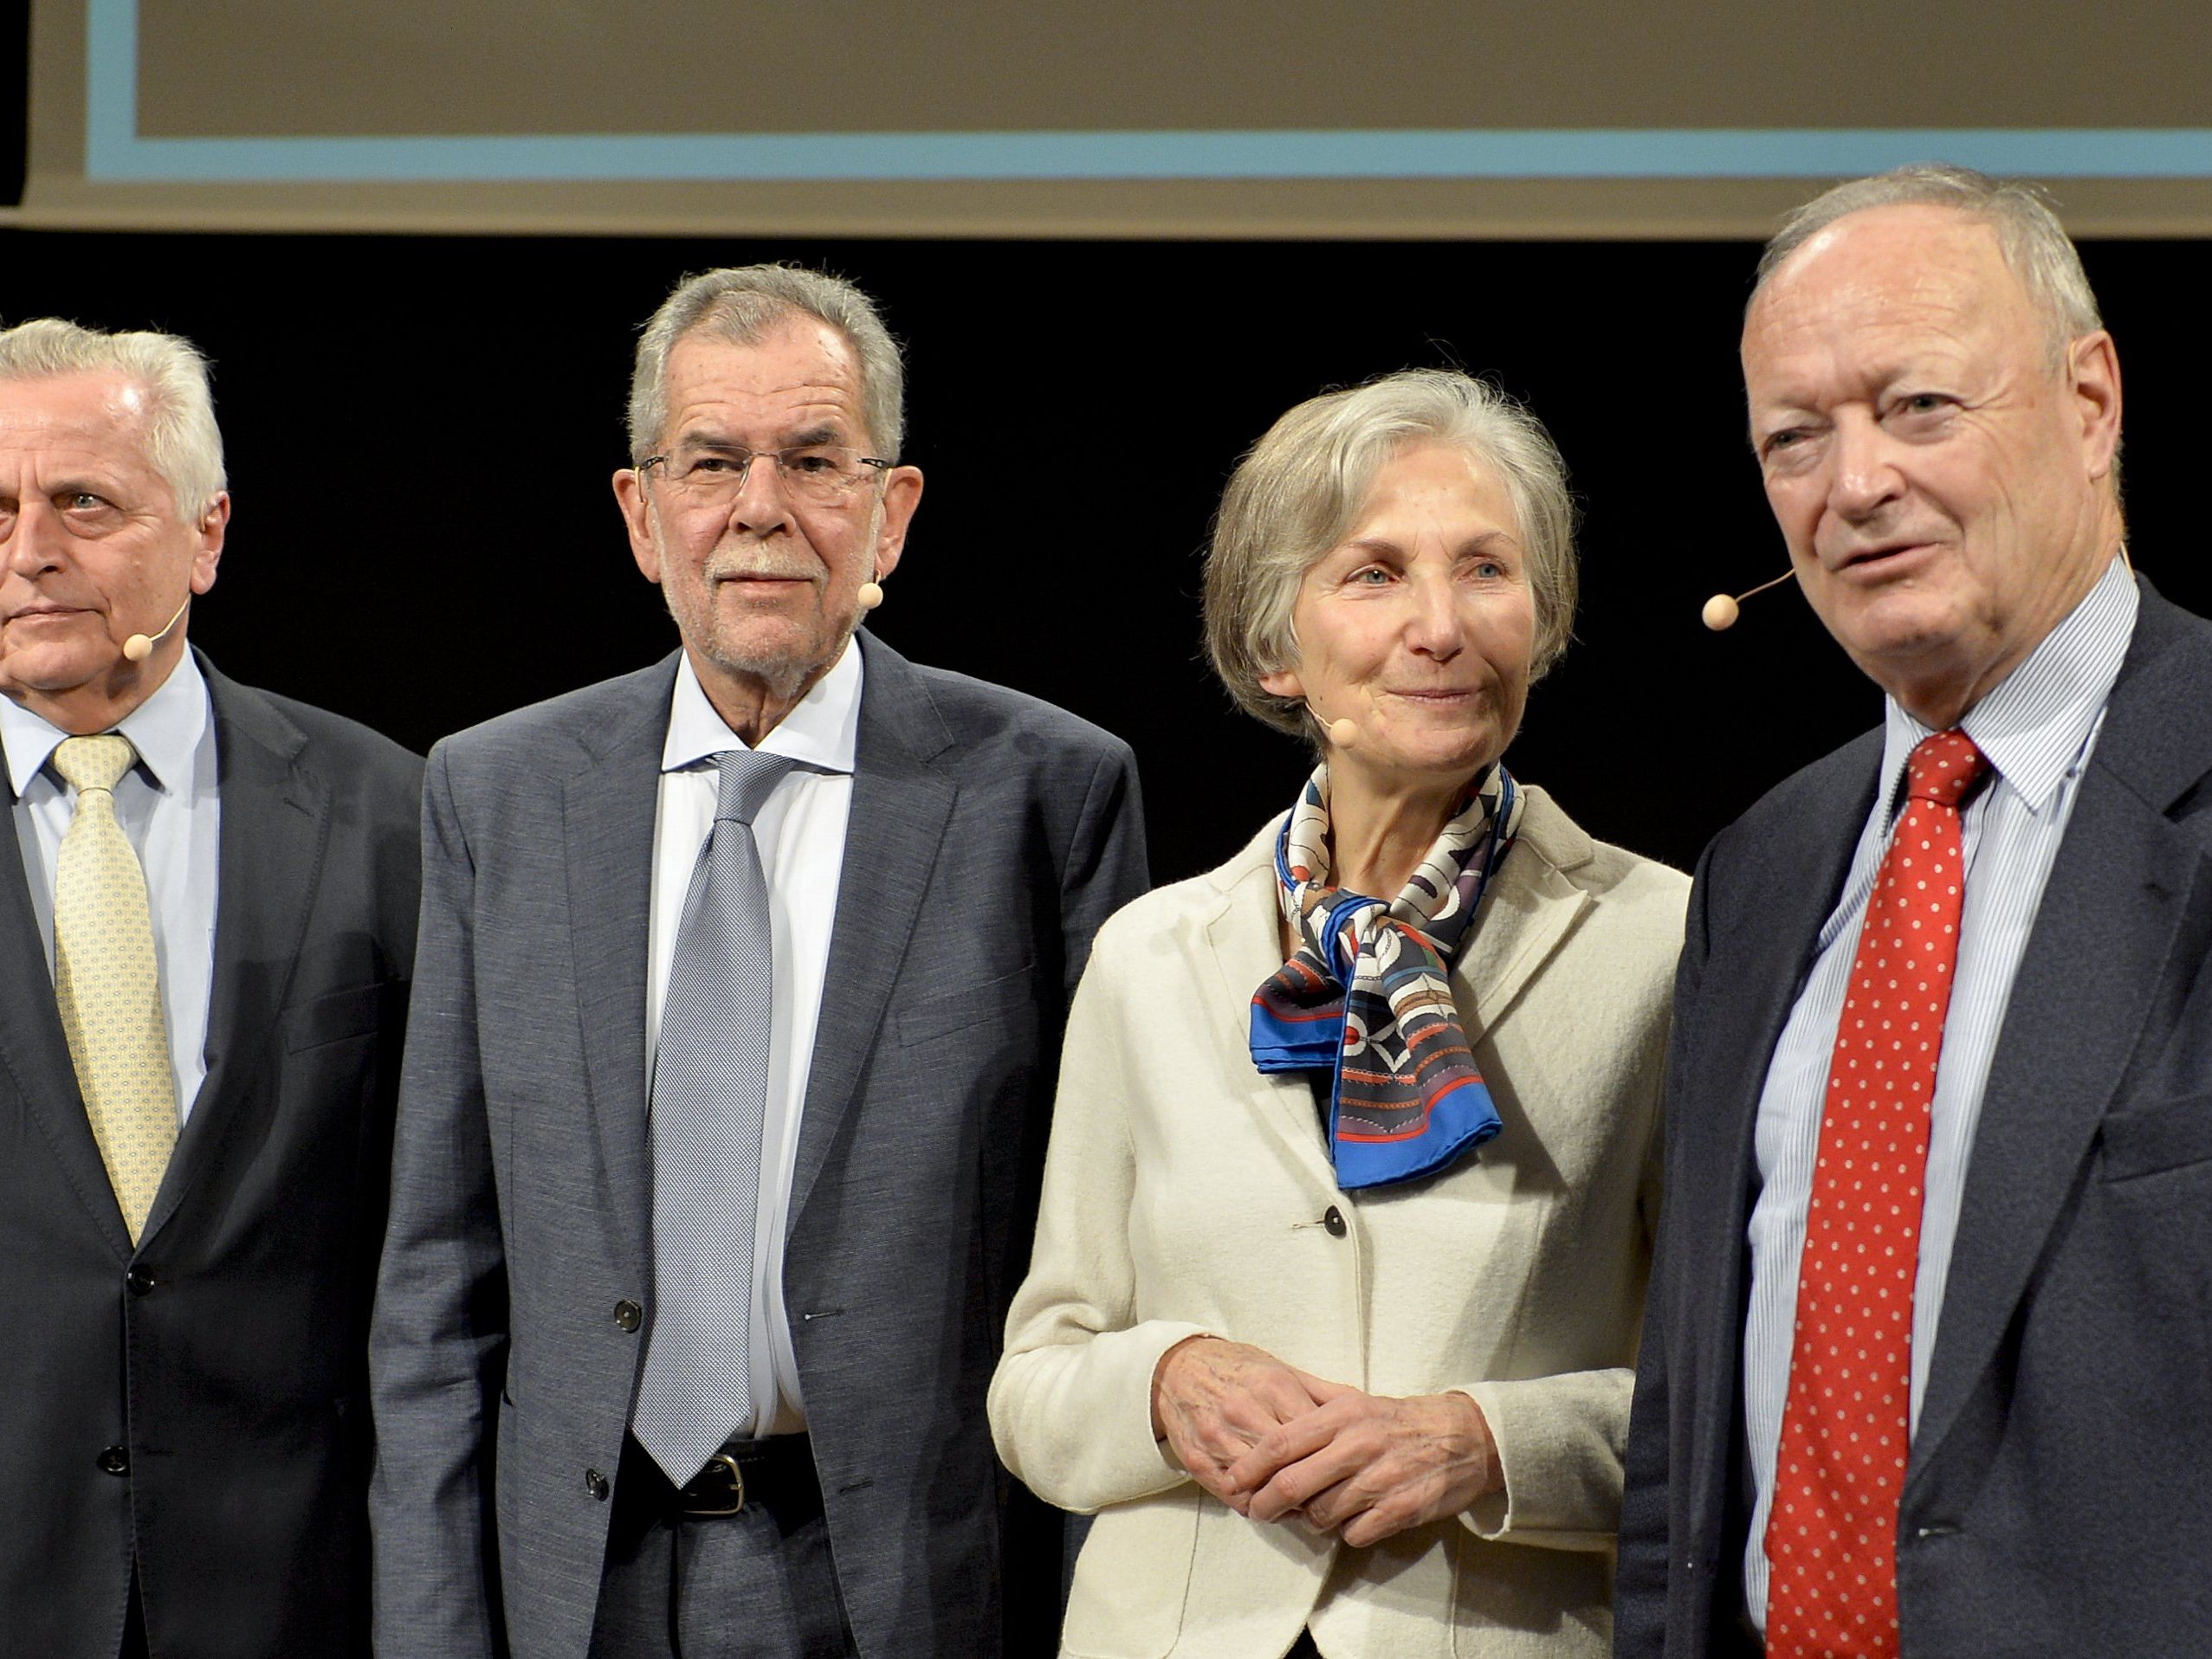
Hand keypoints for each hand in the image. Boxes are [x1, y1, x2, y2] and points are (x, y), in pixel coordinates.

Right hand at [1150, 1337, 1346, 1510]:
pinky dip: (1257, 1506)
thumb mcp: (1279, 1367)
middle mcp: (1244, 1412)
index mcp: (1272, 1386)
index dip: (1333, 1458)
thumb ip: (1318, 1391)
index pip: (1313, 1435)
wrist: (1177, 1369)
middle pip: (1289, 1464)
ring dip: (1286, 1502)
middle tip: (1331, 1497)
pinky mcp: (1197, 1459)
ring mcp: (1218, 1438)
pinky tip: (1272, 1505)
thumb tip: (1361, 1407)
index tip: (1346, 1471)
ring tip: (1306, 1507)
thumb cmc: (1237, 1369)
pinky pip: (1233, 1496)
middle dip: (1313, 1485)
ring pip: (1261, 1485)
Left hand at [1226, 1388, 1500, 1546]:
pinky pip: (1353, 1534)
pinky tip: (1352, 1518)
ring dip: (1310, 1519)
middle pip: (1292, 1483)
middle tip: (1257, 1510)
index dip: (1249, 1466)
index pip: (1280, 1443)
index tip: (1233, 1481)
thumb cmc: (1397, 1421)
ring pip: (1320, 1514)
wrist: (1463, 1438)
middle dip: (1265, 1503)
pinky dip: (1345, 1532)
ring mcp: (1379, 1480)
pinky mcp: (1399, 1510)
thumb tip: (1263, 1430)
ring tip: (1315, 1511)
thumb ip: (1311, 1410)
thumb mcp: (1354, 1400)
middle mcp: (1357, 1445)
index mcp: (1341, 1416)